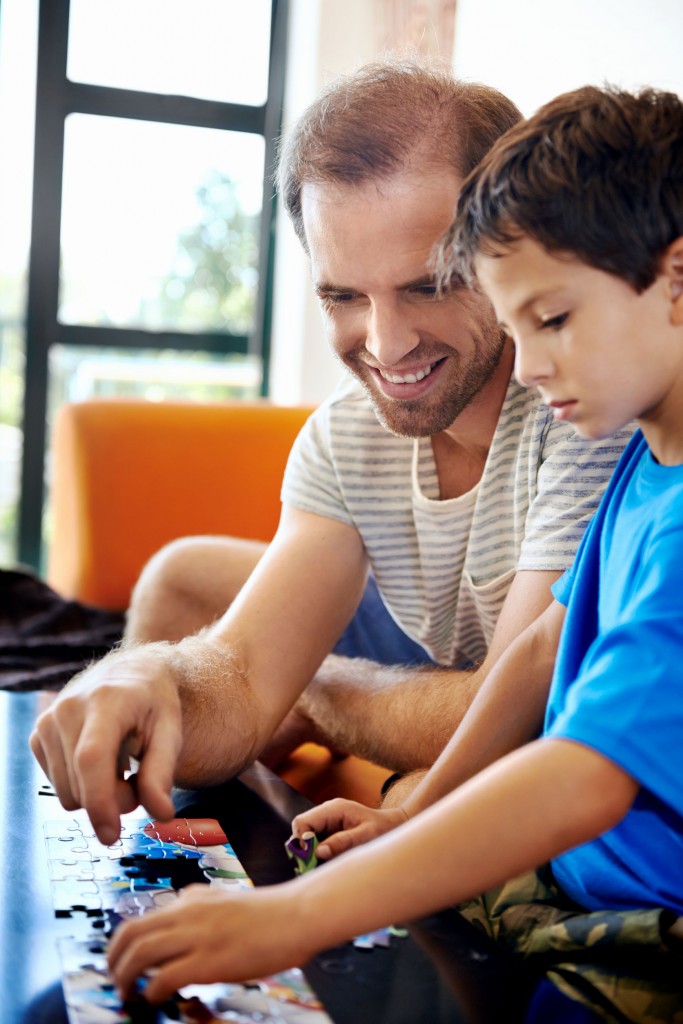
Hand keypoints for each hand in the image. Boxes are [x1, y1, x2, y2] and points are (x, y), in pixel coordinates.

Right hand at [29, 647, 181, 844]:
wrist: (130, 672)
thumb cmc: (154, 701)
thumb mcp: (170, 730)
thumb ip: (162, 773)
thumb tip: (161, 814)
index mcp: (105, 701)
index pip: (91, 759)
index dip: (100, 802)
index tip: (111, 835)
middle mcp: (67, 709)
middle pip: (80, 786)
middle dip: (113, 799)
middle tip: (138, 778)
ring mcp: (47, 721)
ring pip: (67, 793)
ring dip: (97, 793)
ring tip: (121, 766)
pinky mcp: (38, 735)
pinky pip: (58, 785)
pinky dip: (81, 784)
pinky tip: (101, 760)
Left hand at [108, 883, 310, 1002]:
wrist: (297, 915)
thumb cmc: (268, 913)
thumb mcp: (224, 899)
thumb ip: (198, 904)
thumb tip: (177, 909)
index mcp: (190, 900)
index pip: (139, 920)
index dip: (120, 946)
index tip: (120, 963)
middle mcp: (188, 913)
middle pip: (130, 934)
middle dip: (114, 961)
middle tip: (116, 981)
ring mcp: (198, 935)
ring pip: (141, 954)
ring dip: (126, 978)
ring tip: (128, 994)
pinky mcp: (210, 960)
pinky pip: (165, 977)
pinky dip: (152, 991)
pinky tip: (157, 999)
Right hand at [291, 798, 407, 859]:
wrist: (393, 826)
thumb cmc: (382, 829)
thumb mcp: (366, 836)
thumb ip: (342, 842)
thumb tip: (318, 852)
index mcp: (334, 809)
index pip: (302, 822)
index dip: (301, 840)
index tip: (310, 858)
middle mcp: (327, 813)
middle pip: (301, 829)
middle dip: (304, 848)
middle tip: (315, 865)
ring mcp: (327, 822)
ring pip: (306, 837)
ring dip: (311, 852)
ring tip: (326, 863)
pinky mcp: (330, 831)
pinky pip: (315, 842)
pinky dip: (318, 854)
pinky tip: (330, 861)